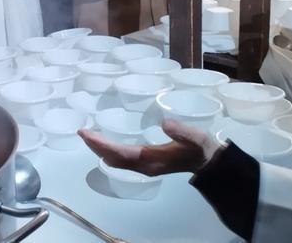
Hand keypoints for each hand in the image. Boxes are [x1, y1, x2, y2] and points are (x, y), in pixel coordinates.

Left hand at [78, 119, 221, 175]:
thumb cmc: (201, 148)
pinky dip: (109, 151)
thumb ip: (182, 132)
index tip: (87, 133)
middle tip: (82, 132)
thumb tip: (165, 123)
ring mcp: (144, 167)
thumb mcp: (196, 138)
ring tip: (88, 136)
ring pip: (116, 160)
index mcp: (151, 159)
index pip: (121, 153)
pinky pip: (122, 160)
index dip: (102, 144)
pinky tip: (104, 144)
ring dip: (101, 149)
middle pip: (114, 158)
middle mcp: (144, 166)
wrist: (209, 164)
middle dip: (96, 146)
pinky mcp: (146, 164)